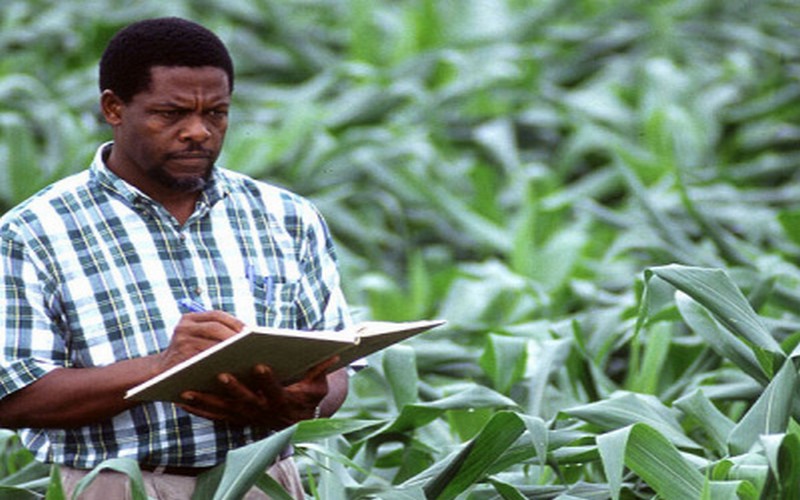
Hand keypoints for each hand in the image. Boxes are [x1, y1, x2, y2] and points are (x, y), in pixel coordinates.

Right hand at [154, 311, 244, 373]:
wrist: (159, 374)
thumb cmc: (187, 357)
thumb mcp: (195, 338)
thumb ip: (214, 333)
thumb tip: (248, 334)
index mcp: (189, 319)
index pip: (216, 315)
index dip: (235, 321)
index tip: (251, 330)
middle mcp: (183, 327)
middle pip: (215, 327)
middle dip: (234, 334)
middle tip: (253, 343)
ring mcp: (180, 342)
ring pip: (210, 343)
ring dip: (230, 349)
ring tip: (247, 354)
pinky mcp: (179, 359)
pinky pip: (204, 359)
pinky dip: (219, 362)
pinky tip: (233, 367)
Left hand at [177, 356, 339, 428]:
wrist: (298, 420)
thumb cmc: (308, 395)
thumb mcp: (319, 384)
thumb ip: (321, 369)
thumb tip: (333, 353)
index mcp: (283, 400)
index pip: (275, 390)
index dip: (268, 380)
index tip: (261, 366)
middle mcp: (262, 411)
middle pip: (246, 400)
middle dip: (233, 388)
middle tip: (220, 374)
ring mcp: (247, 417)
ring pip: (224, 410)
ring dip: (206, 401)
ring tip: (187, 389)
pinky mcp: (235, 419)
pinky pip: (214, 416)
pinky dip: (199, 409)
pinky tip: (183, 399)